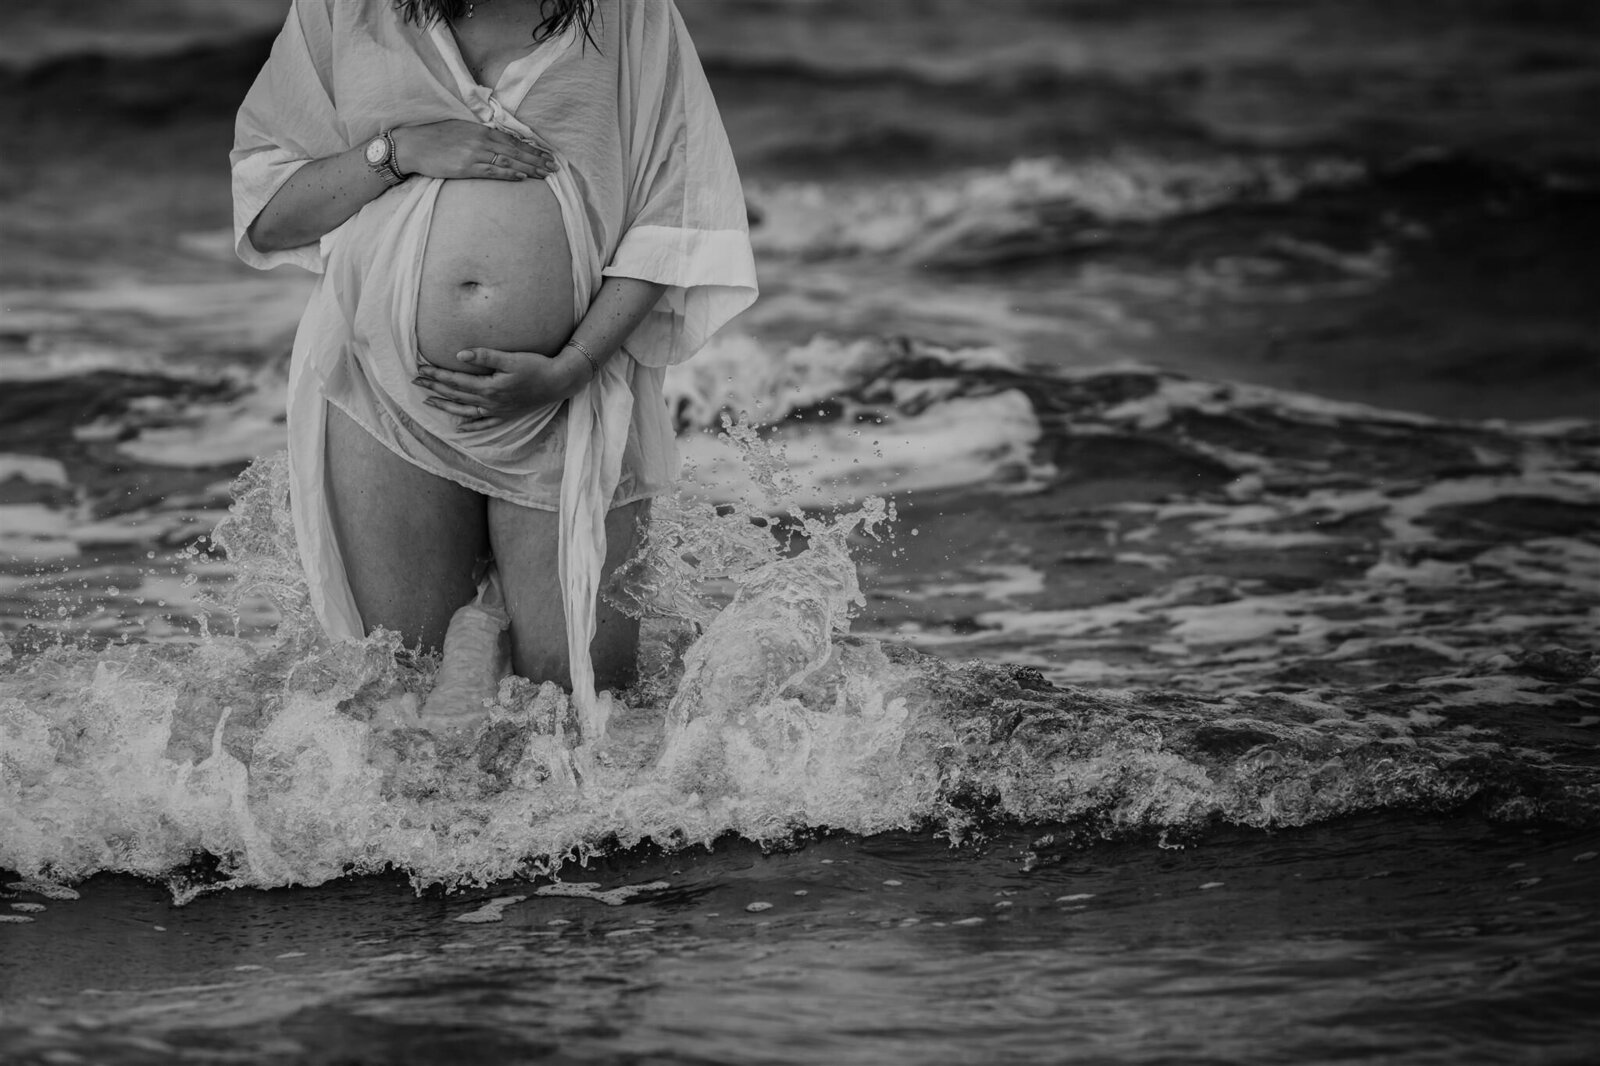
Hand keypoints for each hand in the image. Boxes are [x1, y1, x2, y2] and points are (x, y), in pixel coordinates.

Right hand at [391, 120, 556, 181]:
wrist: (414, 145)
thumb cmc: (437, 137)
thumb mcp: (463, 129)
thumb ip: (482, 135)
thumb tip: (502, 142)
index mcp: (482, 130)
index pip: (514, 140)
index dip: (533, 149)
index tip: (548, 155)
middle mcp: (481, 141)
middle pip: (516, 151)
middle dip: (537, 160)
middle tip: (554, 167)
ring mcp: (474, 154)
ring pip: (508, 161)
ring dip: (529, 168)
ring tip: (545, 174)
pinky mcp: (466, 168)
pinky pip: (492, 171)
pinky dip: (509, 174)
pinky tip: (522, 177)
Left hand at [414, 347, 589, 430]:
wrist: (558, 382)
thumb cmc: (536, 367)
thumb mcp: (511, 358)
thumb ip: (485, 356)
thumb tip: (459, 355)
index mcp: (489, 387)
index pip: (455, 381)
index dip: (437, 374)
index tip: (420, 368)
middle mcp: (490, 402)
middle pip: (456, 395)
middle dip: (434, 388)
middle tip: (416, 381)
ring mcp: (498, 410)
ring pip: (465, 410)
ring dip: (446, 407)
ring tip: (429, 402)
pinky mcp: (507, 414)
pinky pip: (485, 423)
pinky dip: (471, 425)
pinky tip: (460, 427)